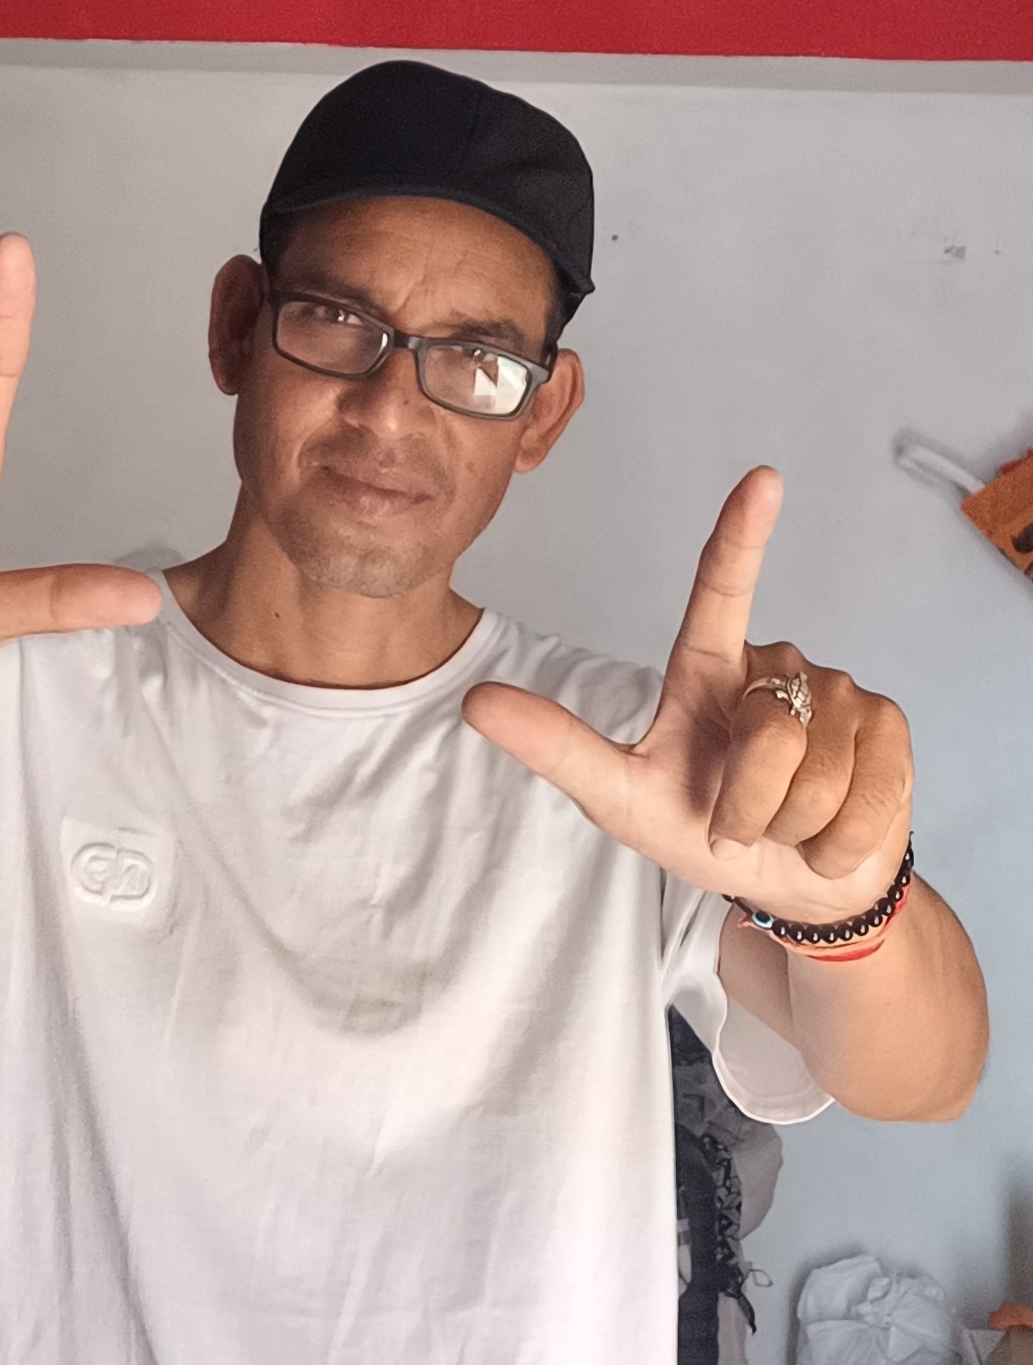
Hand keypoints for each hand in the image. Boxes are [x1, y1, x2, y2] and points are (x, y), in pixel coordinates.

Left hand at [463, 468, 913, 924]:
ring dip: (793, 826)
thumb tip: (474, 701)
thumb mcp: (619, 797)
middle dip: (751, 806)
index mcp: (709, 669)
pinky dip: (837, 842)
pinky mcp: (891, 732)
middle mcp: (777, 666)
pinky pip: (865, 796)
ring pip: (818, 772)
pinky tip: (829, 839)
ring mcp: (842, 694)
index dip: (742, 537)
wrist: (787, 885)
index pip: (723, 592)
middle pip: (769, 736)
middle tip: (739, 824)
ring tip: (786, 826)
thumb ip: (556, 749)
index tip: (762, 479)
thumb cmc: (700, 827)